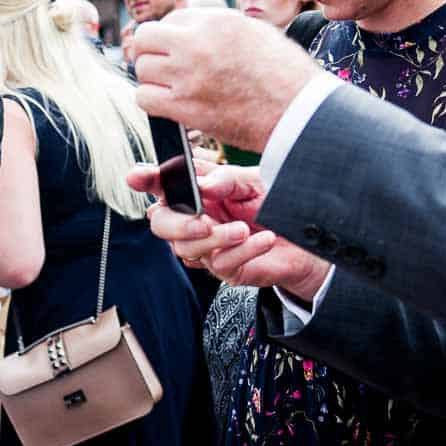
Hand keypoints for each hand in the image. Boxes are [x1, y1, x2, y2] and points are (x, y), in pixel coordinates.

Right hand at [129, 159, 325, 292]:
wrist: (306, 239)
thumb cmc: (275, 205)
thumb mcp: (254, 181)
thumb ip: (227, 179)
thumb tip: (202, 186)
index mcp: (196, 192)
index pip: (162, 185)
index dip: (145, 180)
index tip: (139, 176)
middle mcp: (195, 220)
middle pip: (160, 224)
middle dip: (177, 224)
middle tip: (203, 221)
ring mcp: (207, 247)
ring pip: (186, 249)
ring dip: (216, 238)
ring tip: (244, 229)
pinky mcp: (226, 270)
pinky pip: (220, 264)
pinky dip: (244, 250)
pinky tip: (264, 239)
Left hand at [133, 9, 317, 152]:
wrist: (299, 112)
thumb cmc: (284, 74)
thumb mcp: (254, 32)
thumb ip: (218, 27)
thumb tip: (188, 28)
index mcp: (216, 21)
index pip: (172, 19)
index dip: (174, 37)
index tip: (181, 52)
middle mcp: (198, 44)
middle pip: (146, 39)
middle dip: (152, 52)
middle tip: (164, 67)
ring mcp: (188, 76)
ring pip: (142, 69)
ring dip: (153, 79)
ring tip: (172, 88)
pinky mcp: (185, 108)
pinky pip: (144, 98)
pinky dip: (152, 101)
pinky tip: (169, 104)